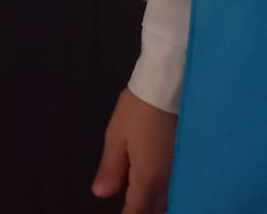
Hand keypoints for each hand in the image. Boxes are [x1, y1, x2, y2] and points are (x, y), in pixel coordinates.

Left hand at [92, 89, 176, 212]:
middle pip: (155, 210)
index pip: (137, 212)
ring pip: (169, 201)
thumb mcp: (116, 137)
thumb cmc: (139, 111)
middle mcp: (169, 184)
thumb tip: (100, 194)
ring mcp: (183, 176)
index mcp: (147, 179)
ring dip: (154, 202)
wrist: (171, 90)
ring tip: (138, 190)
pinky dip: (166, 192)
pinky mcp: (191, 166)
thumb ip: (110, 168)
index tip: (120, 212)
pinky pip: (179, 189)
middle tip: (127, 200)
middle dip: (141, 210)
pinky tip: (156, 182)